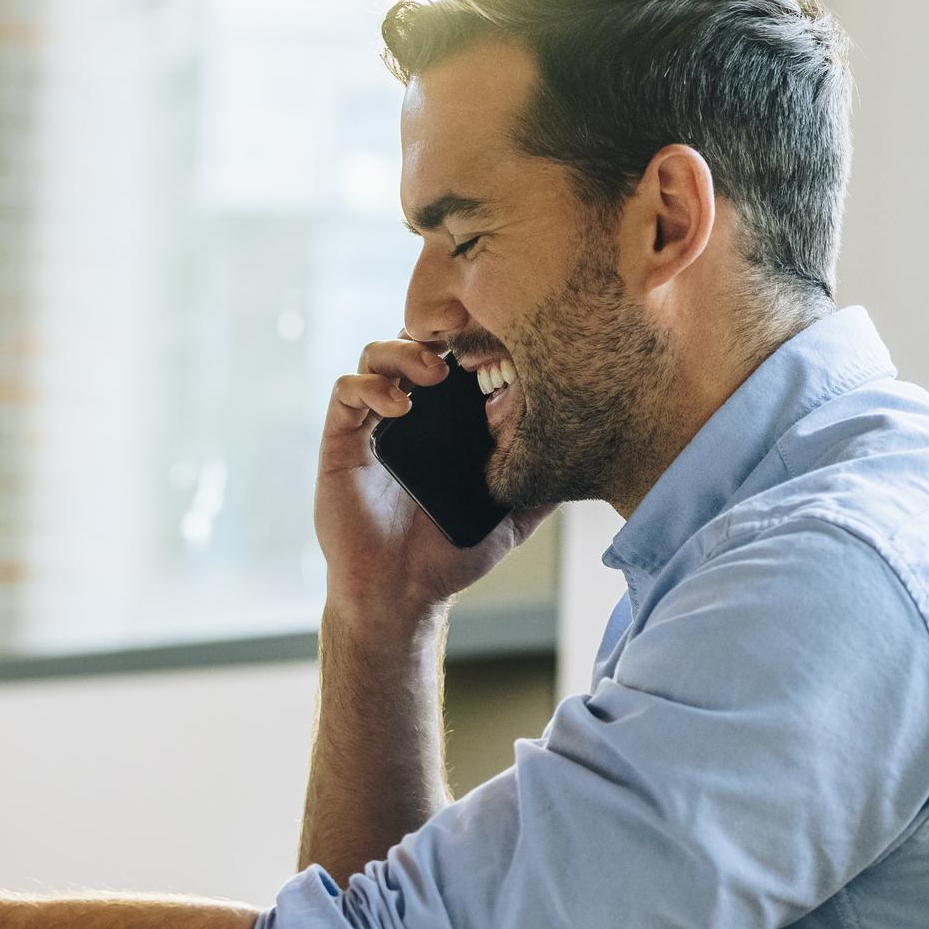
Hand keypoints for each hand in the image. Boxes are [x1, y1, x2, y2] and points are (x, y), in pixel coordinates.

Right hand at [315, 338, 548, 634]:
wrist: (399, 593)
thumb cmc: (450, 556)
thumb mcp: (510, 519)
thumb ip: (542, 487)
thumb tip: (587, 459)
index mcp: (448, 422)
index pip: (458, 360)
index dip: (475, 341)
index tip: (503, 344)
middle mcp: (411, 415)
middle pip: (416, 343)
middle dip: (438, 334)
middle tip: (465, 351)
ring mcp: (374, 424)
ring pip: (377, 355)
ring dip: (404, 352)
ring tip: (433, 374)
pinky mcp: (342, 440)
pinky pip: (346, 392)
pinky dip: (370, 387)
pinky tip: (399, 406)